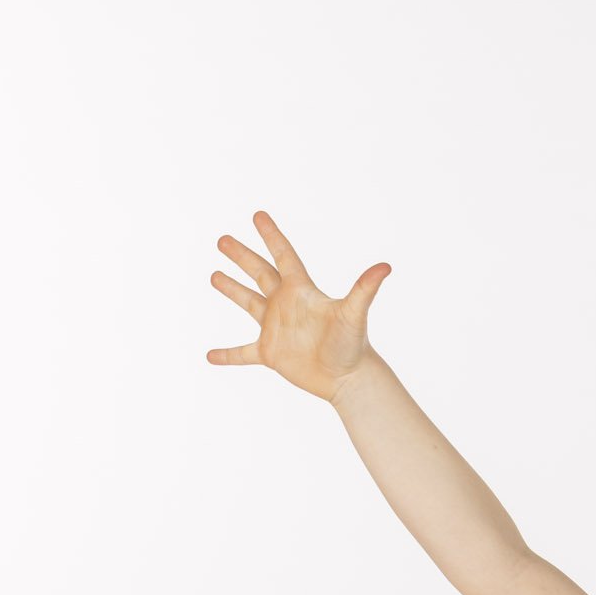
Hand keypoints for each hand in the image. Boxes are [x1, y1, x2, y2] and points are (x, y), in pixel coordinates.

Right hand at [206, 211, 390, 402]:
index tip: (258, 215)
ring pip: (249, 304)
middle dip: (242, 256)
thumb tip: (386, 267)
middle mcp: (286, 305)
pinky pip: (243, 353)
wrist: (349, 379)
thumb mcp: (354, 314)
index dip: (271, 236)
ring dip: (232, 290)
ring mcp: (276, 328)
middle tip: (222, 240)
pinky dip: (227, 355)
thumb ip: (364, 289)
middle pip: (260, 273)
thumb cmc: (353, 345)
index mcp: (301, 291)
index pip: (283, 256)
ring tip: (214, 276)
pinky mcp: (271, 354)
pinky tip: (210, 356)